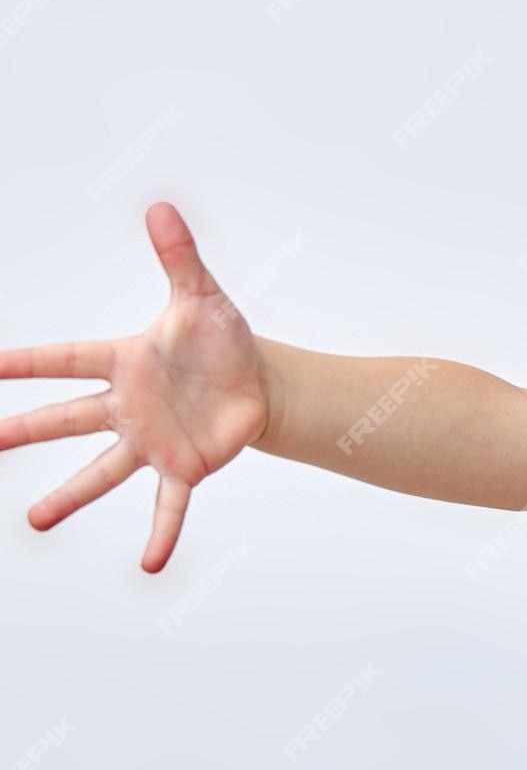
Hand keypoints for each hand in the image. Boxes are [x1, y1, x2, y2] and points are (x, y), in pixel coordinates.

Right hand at [0, 202, 269, 570]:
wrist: (257, 383)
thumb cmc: (220, 340)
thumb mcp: (202, 296)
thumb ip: (178, 256)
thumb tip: (160, 205)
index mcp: (124, 361)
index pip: (66, 359)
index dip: (27, 362)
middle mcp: (126, 406)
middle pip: (68, 417)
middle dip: (26, 429)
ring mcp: (150, 440)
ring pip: (102, 471)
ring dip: (70, 495)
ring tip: (36, 520)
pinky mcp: (183, 467)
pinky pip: (168, 505)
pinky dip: (161, 533)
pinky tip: (151, 565)